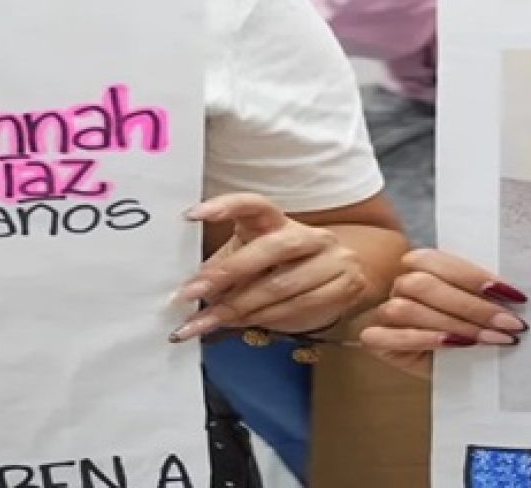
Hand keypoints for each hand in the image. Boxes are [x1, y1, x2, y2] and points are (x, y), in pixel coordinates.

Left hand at [169, 193, 366, 341]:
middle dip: (229, 272)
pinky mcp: (343, 287)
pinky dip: (262, 320)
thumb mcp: (253, 260)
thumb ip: (225, 269)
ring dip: (237, 309)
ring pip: (280, 286)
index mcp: (279, 221)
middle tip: (191, 292)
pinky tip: (238, 326)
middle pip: (271, 248)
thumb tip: (187, 289)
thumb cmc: (285, 268)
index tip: (191, 215)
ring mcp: (331, 260)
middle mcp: (309, 235)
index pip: (255, 204)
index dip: (226, 206)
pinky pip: (296, 308)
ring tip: (201, 324)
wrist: (342, 277)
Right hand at [359, 249, 526, 379]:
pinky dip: (424, 339)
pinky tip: (454, 345)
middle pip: (425, 285)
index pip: (443, 262)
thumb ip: (480, 295)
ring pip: (408, 309)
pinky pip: (392, 336)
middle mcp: (400, 283)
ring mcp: (384, 311)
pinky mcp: (376, 340)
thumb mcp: (471, 308)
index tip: (513, 296)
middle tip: (508, 323)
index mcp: (420, 263)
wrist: (440, 363)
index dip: (476, 278)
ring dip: (453, 324)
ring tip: (489, 339)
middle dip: (472, 305)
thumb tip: (512, 295)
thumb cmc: (459, 329)